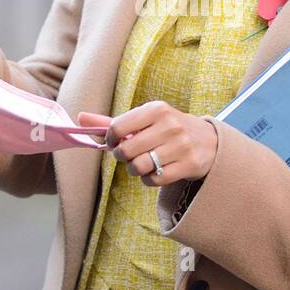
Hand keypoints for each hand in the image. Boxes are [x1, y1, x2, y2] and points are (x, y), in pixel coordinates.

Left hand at [77, 101, 217, 187]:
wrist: (209, 141)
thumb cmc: (168, 129)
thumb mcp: (145, 119)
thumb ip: (113, 121)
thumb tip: (80, 119)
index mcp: (156, 109)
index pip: (118, 127)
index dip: (110, 140)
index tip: (114, 143)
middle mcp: (169, 125)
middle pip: (126, 150)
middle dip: (122, 157)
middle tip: (130, 155)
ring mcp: (180, 146)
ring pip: (139, 167)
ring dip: (135, 170)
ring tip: (142, 164)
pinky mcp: (188, 165)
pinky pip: (154, 180)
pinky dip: (149, 180)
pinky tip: (156, 172)